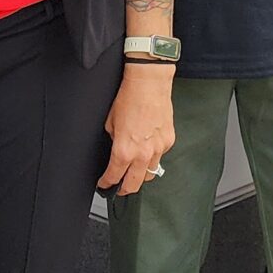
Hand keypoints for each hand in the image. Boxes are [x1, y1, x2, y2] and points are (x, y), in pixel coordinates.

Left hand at [97, 64, 176, 194]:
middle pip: (134, 185)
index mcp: (123, 150)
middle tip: (119, 187)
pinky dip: (153, 157)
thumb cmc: (129, 98)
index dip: (106, 184)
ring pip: (150, 174)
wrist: (149, 84)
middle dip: (124, 189)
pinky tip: (148, 149)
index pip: (114, 177)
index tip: (104, 184)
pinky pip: (160, 157)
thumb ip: (114, 141)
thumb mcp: (110, 123)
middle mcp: (142, 154)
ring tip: (134, 171)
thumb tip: (117, 149)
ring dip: (141, 175)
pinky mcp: (169, 141)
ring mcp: (158, 149)